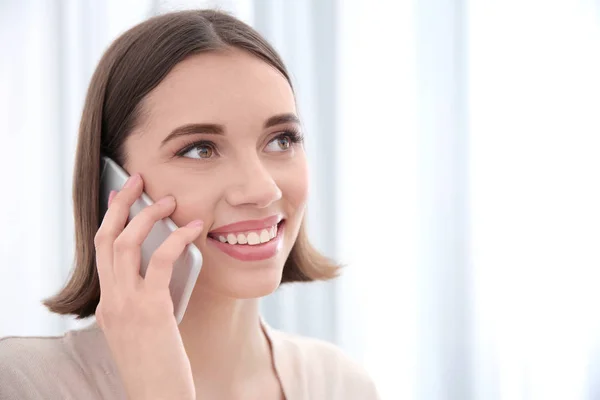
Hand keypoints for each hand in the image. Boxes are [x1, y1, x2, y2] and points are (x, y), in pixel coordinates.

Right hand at [94, 173, 201, 399]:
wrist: (157, 399)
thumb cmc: (159, 367)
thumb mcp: (145, 330)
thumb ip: (146, 300)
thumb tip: (165, 270)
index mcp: (108, 305)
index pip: (101, 252)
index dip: (110, 220)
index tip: (120, 197)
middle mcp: (110, 301)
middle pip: (106, 239)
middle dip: (121, 204)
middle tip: (137, 179)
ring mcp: (126, 305)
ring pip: (125, 244)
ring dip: (146, 215)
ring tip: (169, 199)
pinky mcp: (150, 310)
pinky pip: (160, 261)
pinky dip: (177, 239)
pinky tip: (194, 228)